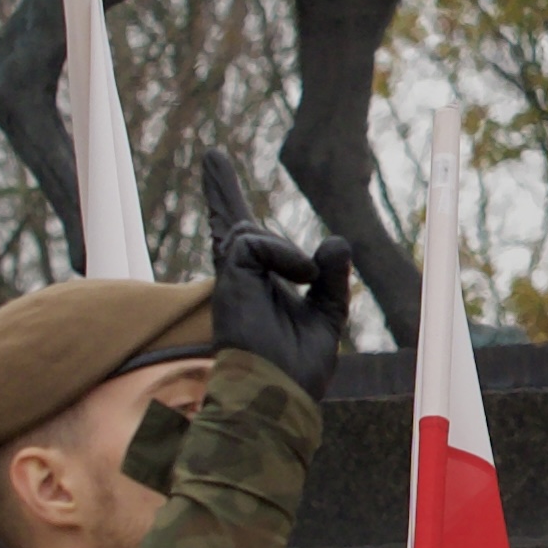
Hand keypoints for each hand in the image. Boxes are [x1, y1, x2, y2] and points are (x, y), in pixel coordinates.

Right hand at [202, 152, 351, 399]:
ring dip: (289, 253)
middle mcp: (241, 278)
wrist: (280, 390)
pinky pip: (255, 242)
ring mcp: (231, 277)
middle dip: (219, 191)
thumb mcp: (327, 314)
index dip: (231, 209)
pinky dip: (285, 255)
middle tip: (213, 156)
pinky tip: (301, 277)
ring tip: (307, 279)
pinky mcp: (227, 275)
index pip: (249, 242)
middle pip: (227, 224)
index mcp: (261, 285)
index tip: (217, 172)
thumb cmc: (298, 366)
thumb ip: (332, 278)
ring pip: (250, 233)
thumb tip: (335, 240)